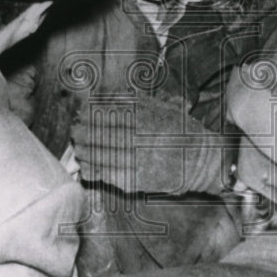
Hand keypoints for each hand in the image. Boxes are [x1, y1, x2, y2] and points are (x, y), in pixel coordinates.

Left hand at [71, 94, 233, 195]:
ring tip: (78, 148)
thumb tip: (106, 96)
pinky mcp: (135, 180)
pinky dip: (93, 170)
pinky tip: (86, 166)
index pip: (107, 113)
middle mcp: (138, 138)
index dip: (90, 114)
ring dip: (84, 150)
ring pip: (100, 154)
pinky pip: (107, 175)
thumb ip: (137, 101)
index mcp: (145, 118)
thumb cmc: (182, 132)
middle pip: (100, 133)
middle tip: (75, 130)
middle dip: (83, 131)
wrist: (201, 162)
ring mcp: (136, 161)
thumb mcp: (164, 107)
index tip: (81, 113)